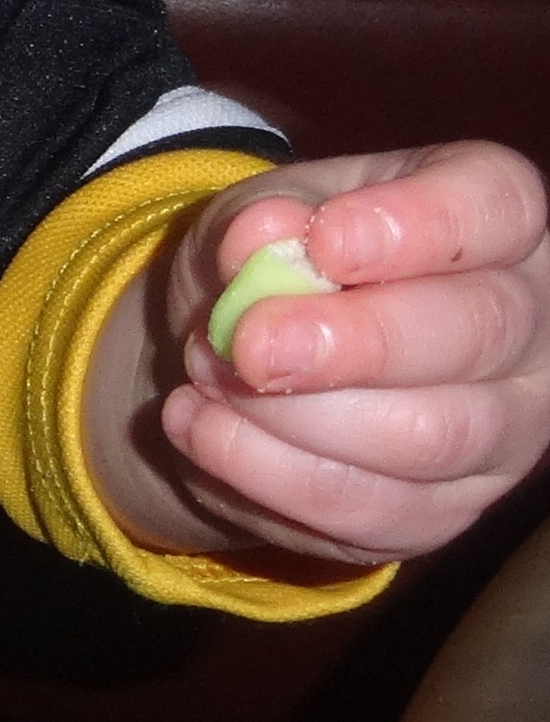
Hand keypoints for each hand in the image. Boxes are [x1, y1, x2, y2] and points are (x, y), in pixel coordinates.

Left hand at [92, 142, 549, 567]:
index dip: (421, 227)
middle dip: (355, 343)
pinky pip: (370, 512)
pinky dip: (270, 477)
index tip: (328, 243)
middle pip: (477, 334)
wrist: (248, 357)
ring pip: (426, 438)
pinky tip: (203, 432)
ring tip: (203, 378)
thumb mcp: (254, 216)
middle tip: (251, 344)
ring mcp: (499, 429)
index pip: (496, 209)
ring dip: (295, 417)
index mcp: (494, 217)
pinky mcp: (443, 512)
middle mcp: (524, 325)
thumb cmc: (279, 263)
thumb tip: (259, 240)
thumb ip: (257, 221)